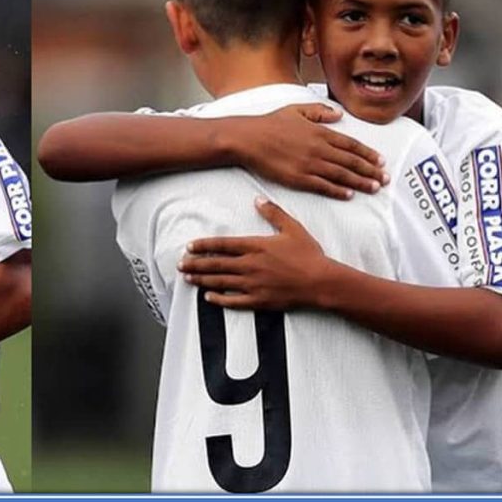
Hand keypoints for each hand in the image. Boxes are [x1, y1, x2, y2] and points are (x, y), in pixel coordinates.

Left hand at [178, 197, 328, 310]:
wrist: (321, 281)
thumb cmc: (309, 254)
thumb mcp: (292, 228)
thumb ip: (273, 213)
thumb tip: (258, 199)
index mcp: (256, 246)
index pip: (222, 245)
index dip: (204, 246)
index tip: (189, 247)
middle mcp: (250, 265)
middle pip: (216, 264)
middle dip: (195, 264)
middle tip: (180, 264)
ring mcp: (253, 284)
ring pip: (221, 282)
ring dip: (202, 280)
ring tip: (187, 279)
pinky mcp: (259, 300)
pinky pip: (234, 301)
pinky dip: (219, 300)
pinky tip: (208, 298)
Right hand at [221, 103, 387, 199]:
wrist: (248, 139)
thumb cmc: (269, 123)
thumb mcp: (296, 110)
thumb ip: (319, 111)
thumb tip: (339, 114)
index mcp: (319, 132)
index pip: (350, 144)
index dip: (368, 153)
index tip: (381, 160)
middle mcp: (318, 148)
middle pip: (351, 161)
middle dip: (370, 170)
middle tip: (385, 178)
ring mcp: (308, 164)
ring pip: (341, 175)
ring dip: (360, 182)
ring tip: (374, 188)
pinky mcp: (298, 178)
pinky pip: (323, 186)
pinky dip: (338, 190)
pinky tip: (349, 194)